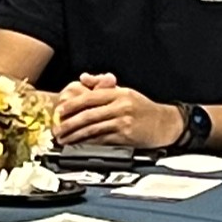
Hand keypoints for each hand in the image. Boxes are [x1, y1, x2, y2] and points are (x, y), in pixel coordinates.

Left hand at [56, 75, 182, 149]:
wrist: (164, 124)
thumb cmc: (143, 108)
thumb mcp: (124, 91)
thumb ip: (102, 84)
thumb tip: (84, 78)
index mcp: (119, 94)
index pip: (90, 97)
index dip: (73, 104)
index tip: (60, 110)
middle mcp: (121, 107)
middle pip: (89, 115)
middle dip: (69, 123)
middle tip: (58, 128)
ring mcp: (123, 123)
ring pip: (93, 129)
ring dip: (75, 135)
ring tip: (64, 138)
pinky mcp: (125, 137)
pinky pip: (102, 140)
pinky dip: (88, 142)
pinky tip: (79, 143)